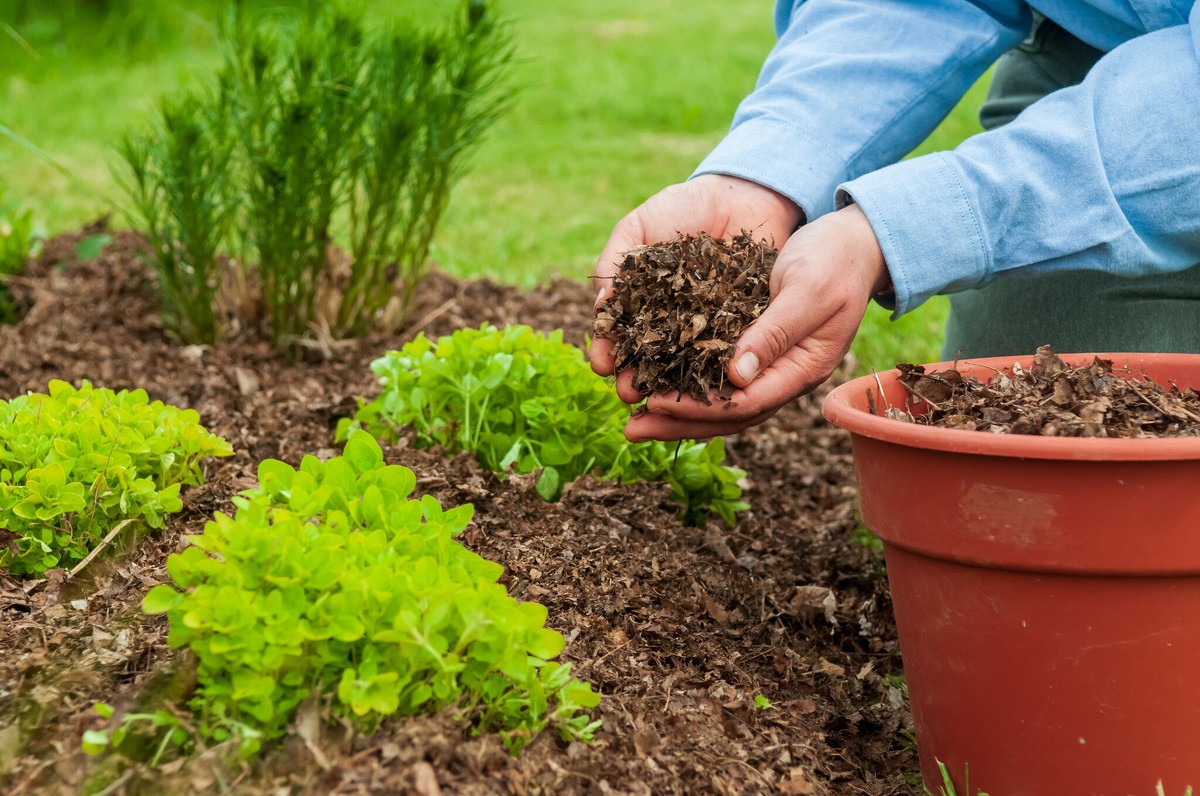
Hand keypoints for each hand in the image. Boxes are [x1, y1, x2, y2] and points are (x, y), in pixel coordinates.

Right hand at [589, 174, 803, 377]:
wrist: (739, 194)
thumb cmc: (683, 207)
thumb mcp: (638, 227)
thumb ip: (615, 263)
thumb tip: (601, 305)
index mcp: (641, 304)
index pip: (618, 334)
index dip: (607, 350)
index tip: (601, 364)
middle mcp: (671, 323)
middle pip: (648, 358)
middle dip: (635, 378)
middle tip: (629, 392)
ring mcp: (705, 328)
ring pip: (685, 364)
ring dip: (670, 385)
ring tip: (659, 399)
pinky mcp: (741, 327)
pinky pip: (726, 351)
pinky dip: (715, 367)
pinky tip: (705, 382)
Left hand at [619, 203, 887, 440]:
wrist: (854, 242)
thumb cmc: (834, 260)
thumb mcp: (806, 289)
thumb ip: (775, 332)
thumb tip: (735, 377)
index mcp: (803, 368)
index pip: (745, 403)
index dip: (699, 407)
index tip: (655, 402)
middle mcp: (785, 375)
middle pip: (728, 415)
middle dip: (678, 423)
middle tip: (631, 430)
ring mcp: (772, 365)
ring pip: (721, 401)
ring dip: (677, 412)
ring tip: (634, 417)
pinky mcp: (757, 347)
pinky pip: (718, 376)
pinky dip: (686, 382)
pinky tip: (656, 380)